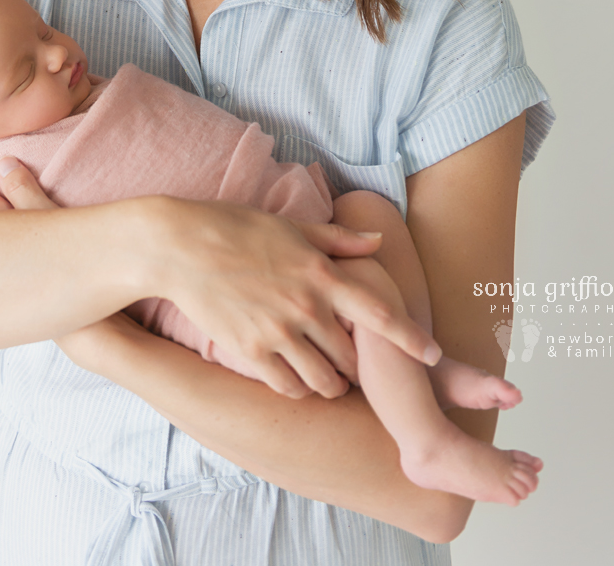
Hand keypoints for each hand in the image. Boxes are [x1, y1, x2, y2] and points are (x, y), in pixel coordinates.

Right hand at [149, 198, 438, 400]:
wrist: (181, 246)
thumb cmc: (236, 227)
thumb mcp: (291, 225)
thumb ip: (338, 240)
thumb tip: (377, 242)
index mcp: (321, 272)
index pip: (380, 313)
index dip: (411, 339)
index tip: (433, 354)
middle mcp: (307, 306)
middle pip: (353, 356)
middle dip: (360, 365)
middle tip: (356, 364)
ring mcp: (279, 332)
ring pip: (325, 381)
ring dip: (331, 383)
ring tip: (328, 376)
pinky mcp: (251, 352)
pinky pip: (289, 387)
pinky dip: (298, 388)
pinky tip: (295, 377)